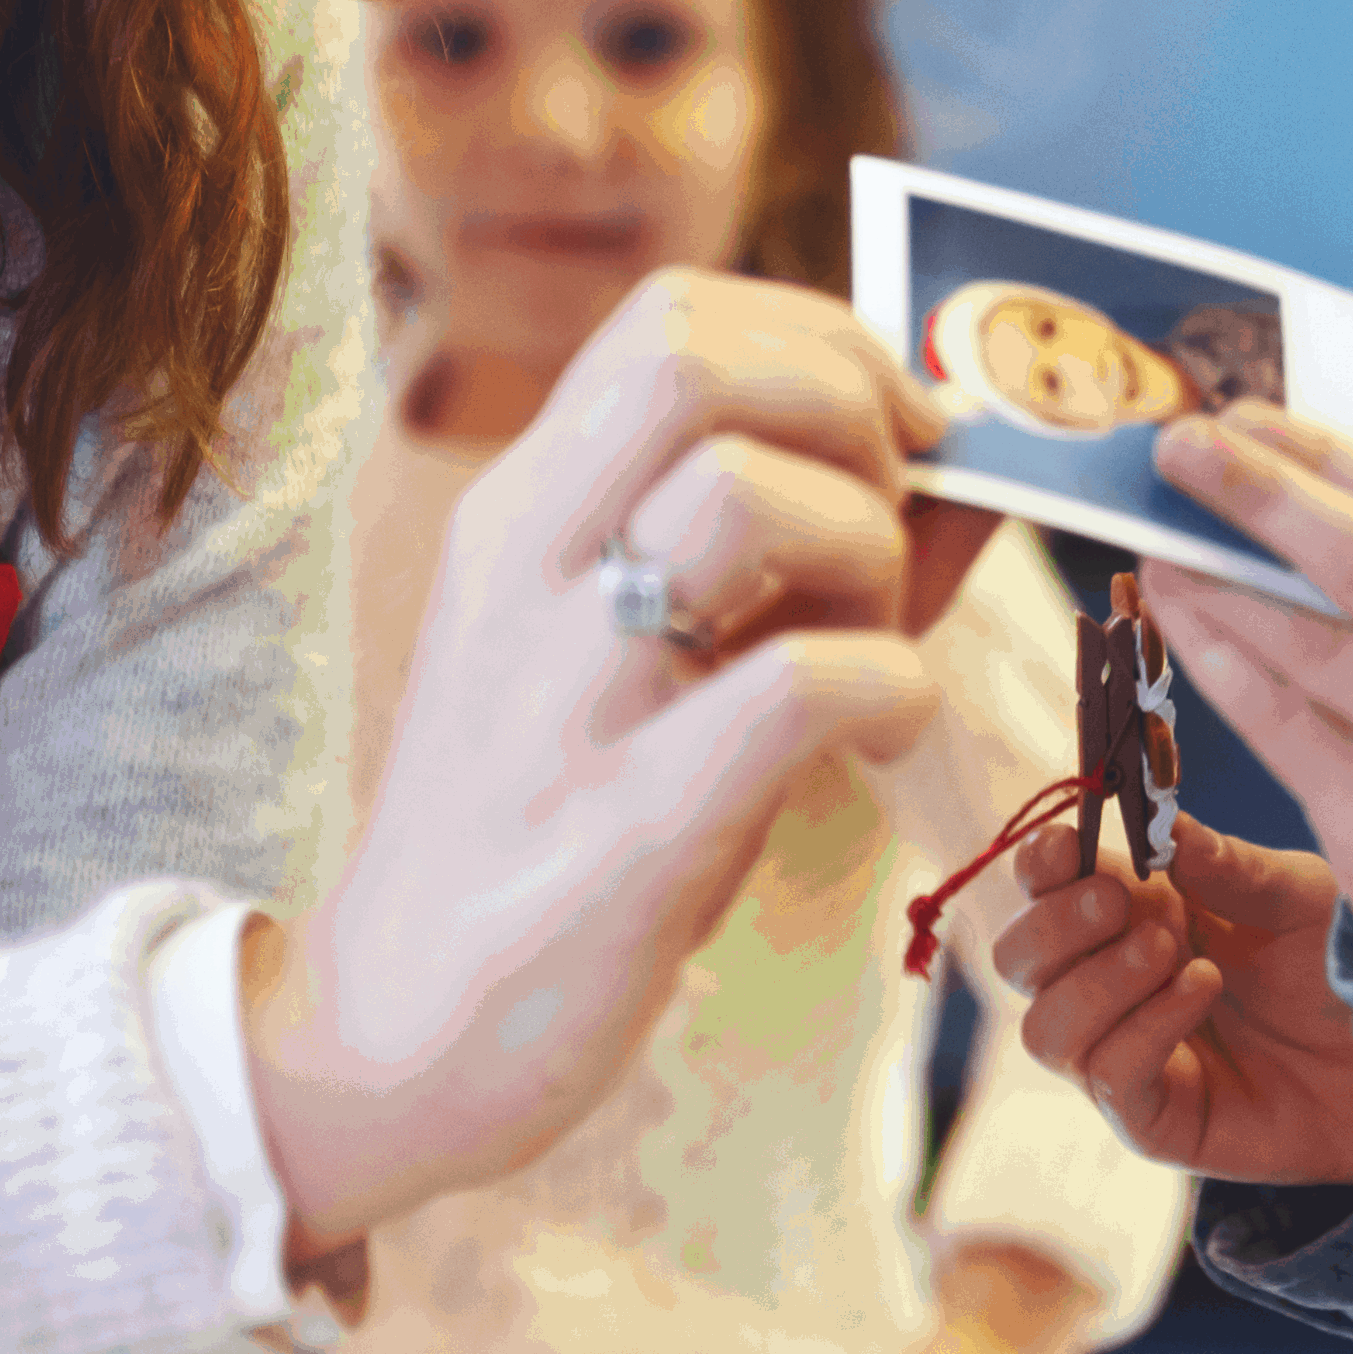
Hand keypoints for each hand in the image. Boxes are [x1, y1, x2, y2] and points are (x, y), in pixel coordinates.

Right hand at [256, 271, 953, 1256]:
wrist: (390, 1037)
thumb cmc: (549, 836)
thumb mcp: (627, 662)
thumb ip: (776, 562)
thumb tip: (962, 480)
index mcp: (521, 516)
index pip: (670, 316)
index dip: (822, 338)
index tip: (895, 429)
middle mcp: (525, 575)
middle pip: (694, 358)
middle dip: (850, 409)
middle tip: (896, 523)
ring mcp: (564, 697)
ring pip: (744, 495)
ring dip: (868, 548)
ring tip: (874, 638)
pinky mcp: (624, 831)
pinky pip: (796, 688)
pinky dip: (887, 688)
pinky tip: (881, 738)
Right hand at [994, 816, 1352, 1187]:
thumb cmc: (1336, 969)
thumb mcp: (1295, 896)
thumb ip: (1228, 863)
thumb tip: (1163, 822)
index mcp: (1130, 915)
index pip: (1042, 889)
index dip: (1038, 865)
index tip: (1062, 845)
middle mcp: (1109, 985)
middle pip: (1017, 959)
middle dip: (1055, 924)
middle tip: (1124, 904)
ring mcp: (1123, 1055)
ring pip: (1044, 1027)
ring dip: (1100, 981)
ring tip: (1178, 956)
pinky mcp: (1151, 1117)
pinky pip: (1106, 1074)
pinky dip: (1144, 1027)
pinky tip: (1201, 992)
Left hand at [1137, 406, 1352, 958]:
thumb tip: (1279, 470)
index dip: (1327, 459)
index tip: (1242, 417)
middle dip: (1264, 498)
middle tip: (1178, 447)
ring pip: (1310, 655)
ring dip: (1217, 584)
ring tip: (1156, 537)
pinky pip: (1279, 731)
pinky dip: (1217, 662)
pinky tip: (1176, 618)